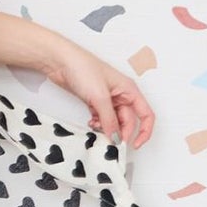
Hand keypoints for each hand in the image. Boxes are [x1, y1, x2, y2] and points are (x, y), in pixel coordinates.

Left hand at [36, 32, 155, 149]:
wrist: (61, 61)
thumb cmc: (82, 67)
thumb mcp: (100, 97)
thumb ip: (109, 120)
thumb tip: (116, 137)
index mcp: (129, 90)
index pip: (146, 114)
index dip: (144, 131)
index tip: (134, 144)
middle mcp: (121, 94)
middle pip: (128, 121)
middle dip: (120, 132)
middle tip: (110, 142)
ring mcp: (108, 99)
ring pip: (113, 121)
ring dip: (107, 128)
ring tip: (97, 128)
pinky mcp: (95, 101)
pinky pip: (102, 118)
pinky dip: (98, 124)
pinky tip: (91, 123)